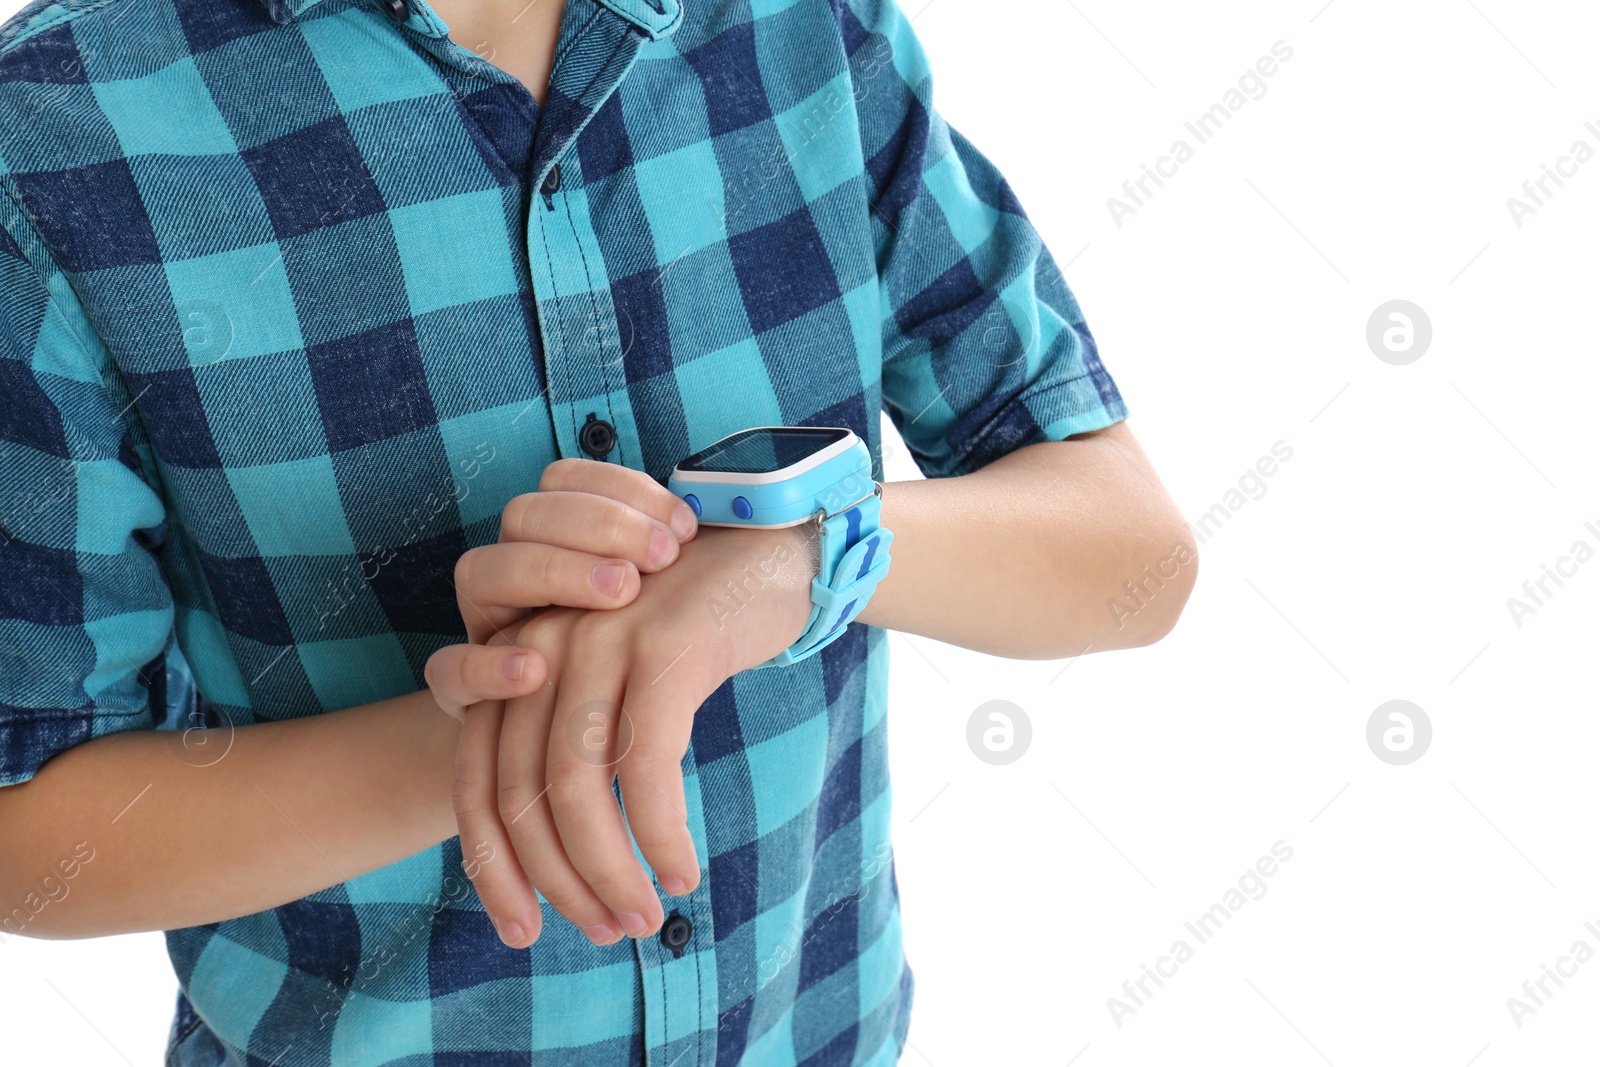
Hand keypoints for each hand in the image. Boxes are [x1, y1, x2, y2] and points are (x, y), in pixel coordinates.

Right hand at [425, 459, 699, 718]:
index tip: (685, 525)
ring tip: (620, 593)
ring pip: (479, 571)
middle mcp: (513, 572)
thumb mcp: (665, 607)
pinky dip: (484, 665)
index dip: (623, 491)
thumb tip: (738, 517)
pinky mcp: (462, 692)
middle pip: (525, 515)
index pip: (564, 479)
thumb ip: (678, 564)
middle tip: (662, 557)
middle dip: (599, 525)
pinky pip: (445, 669)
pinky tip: (535, 668)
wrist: (576, 745)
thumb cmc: (640, 662)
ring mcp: (484, 627)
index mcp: (555, 538)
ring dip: (552, 572)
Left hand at [449, 524, 818, 947]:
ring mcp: (599, 640)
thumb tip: (565, 862)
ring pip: (576, 787)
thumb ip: (575, 745)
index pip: (476, 781)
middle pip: (520, 793)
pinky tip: (681, 870)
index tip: (524, 931)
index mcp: (517, 659)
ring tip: (642, 915)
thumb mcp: (615, 684)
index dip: (493, 868)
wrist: (767, 550)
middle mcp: (542, 644)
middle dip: (558, 881)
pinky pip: (645, 765)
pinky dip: (659, 833)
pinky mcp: (662, 646)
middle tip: (606, 931)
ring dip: (608, 869)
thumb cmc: (690, 630)